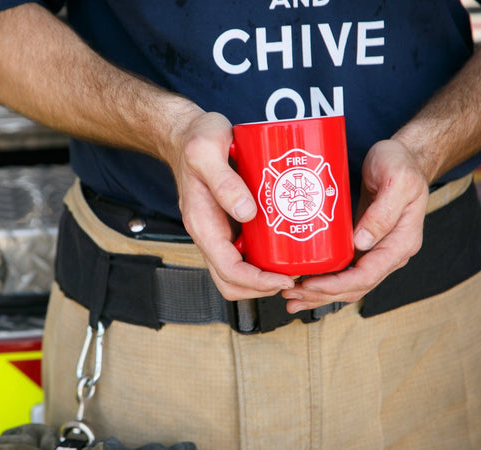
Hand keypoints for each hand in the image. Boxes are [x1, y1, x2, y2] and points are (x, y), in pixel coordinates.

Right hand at [170, 112, 295, 299]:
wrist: (186, 132)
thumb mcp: (206, 151)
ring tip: (294, 267)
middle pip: (232, 281)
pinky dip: (265, 258)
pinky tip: (286, 245)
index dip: (257, 282)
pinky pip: (246, 251)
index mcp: (202, 223)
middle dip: (262, 288)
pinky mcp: (230, 222)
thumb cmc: (196, 138)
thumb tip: (246, 212)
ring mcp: (219, 230)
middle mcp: (209, 233)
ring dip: (264, 277)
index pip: (228, 270)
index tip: (284, 278)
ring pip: (239, 271)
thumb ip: (224, 181)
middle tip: (294, 277)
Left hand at [280, 139, 429, 311]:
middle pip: (355, 287)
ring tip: (291, 298)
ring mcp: (377, 251)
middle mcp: (391, 253)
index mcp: (402, 242)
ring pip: (348, 284)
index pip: (368, 275)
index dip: (338, 285)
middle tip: (291, 296)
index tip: (311, 285)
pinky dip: (324, 281)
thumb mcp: (397, 181)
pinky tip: (303, 283)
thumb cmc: (400, 163)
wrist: (404, 156)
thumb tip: (361, 243)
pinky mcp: (363, 245)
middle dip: (322, 295)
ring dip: (320, 294)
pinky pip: (344, 271)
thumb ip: (382, 212)